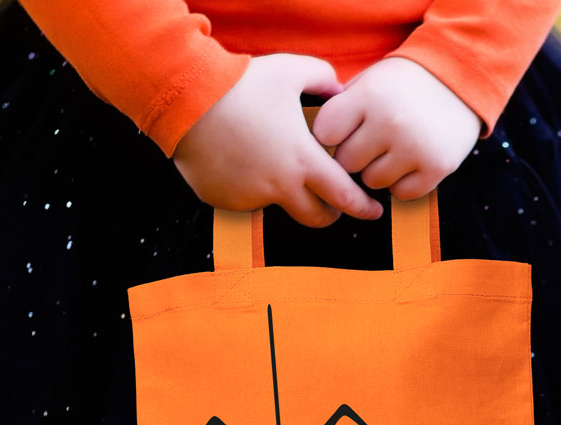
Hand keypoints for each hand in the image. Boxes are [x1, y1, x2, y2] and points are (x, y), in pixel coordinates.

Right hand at [172, 53, 384, 227]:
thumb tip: (339, 89)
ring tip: (272, 164)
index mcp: (302, 160)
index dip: (363, 207)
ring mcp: (251, 196)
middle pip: (316, 218)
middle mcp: (279, 186)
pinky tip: (238, 160)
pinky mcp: (225, 200)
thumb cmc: (240, 84)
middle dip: (329, 215)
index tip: (373, 212)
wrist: (186, 99)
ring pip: (278, 206)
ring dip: (285, 195)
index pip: (344, 196)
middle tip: (332, 207)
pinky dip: (248, 187)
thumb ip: (322, 79)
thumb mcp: (289, 71)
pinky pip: (244, 200)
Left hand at [310, 56, 483, 200]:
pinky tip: (410, 162)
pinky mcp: (436, 168)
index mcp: (369, 95)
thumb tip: (311, 148)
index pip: (325, 134)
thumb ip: (341, 109)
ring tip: (393, 149)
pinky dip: (402, 183)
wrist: (460, 78)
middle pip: (346, 163)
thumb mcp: (369, 82)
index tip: (342, 131)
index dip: (331, 136)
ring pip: (372, 182)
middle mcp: (391, 122)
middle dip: (355, 155)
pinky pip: (401, 194)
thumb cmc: (402, 86)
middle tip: (372, 141)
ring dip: (378, 171)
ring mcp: (415, 147)